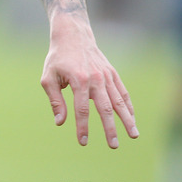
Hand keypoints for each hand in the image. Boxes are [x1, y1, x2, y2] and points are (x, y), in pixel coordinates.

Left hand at [40, 18, 137, 147]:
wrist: (73, 35)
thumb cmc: (58, 58)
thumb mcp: (49, 77)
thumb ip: (55, 100)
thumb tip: (60, 122)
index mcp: (79, 80)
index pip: (82, 109)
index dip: (82, 127)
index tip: (82, 141)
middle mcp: (96, 79)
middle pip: (105, 108)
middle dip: (110, 128)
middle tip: (113, 145)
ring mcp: (107, 76)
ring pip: (119, 101)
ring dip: (127, 119)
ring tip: (133, 136)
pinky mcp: (113, 74)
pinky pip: (123, 93)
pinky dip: (128, 106)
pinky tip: (132, 119)